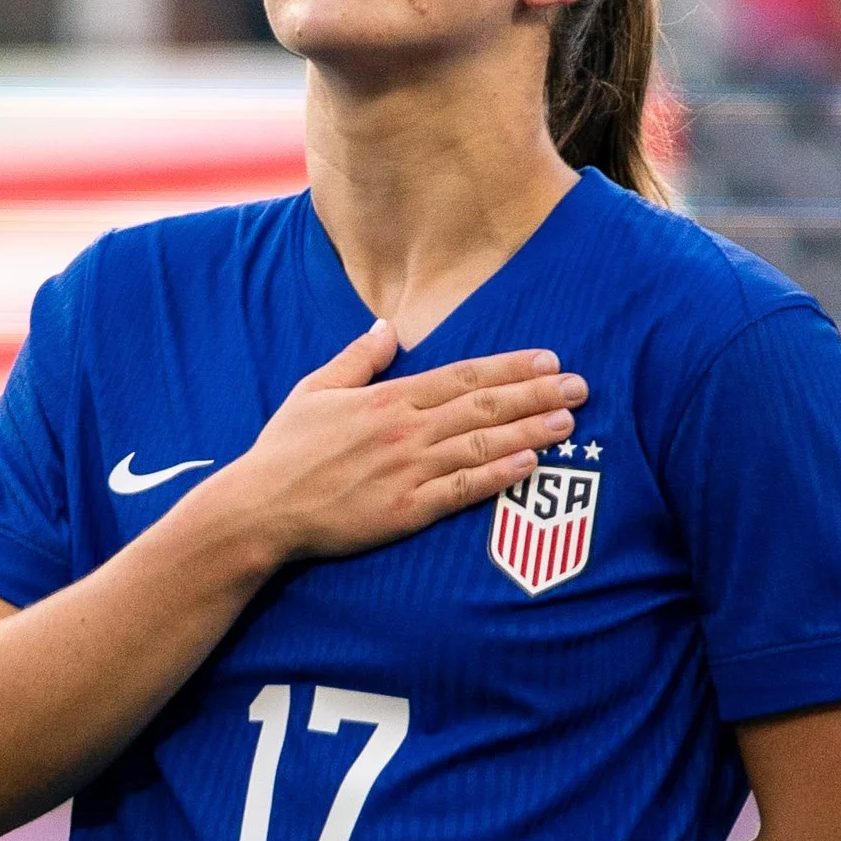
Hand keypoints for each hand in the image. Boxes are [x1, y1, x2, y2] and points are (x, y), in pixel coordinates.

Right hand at [206, 319, 586, 563]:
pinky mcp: (406, 510)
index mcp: (387, 398)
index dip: (509, 367)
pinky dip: (499, 475)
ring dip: (530, 431)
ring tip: (569, 421)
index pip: (462, 376)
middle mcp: (405, 430)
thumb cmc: (284, 451)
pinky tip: (530, 464)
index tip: (547, 359)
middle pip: (484, 406)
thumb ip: (356, 359)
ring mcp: (408, 471)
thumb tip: (385, 329)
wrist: (261, 508)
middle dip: (536, 394)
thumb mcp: (313, 390)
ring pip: (482, 444)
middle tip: (580, 385)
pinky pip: (463, 490)